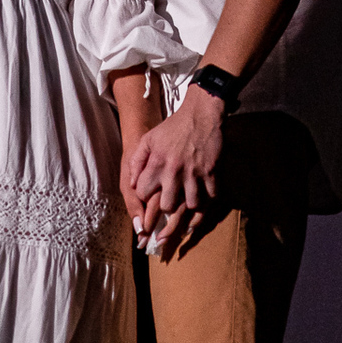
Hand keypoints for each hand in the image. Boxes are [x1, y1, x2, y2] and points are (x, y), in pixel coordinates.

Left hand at [129, 84, 225, 258]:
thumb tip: (131, 183)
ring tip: (179, 229)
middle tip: (160, 224)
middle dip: (163, 214)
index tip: (143, 208)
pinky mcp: (211, 173)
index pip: (142, 194)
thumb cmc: (172, 127)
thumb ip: (137, 161)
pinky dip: (204, 212)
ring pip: (189, 207)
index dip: (141, 202)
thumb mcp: (148, 139)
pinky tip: (197, 221)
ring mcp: (194, 173)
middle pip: (165, 206)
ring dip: (185, 216)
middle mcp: (174, 171)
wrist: (200, 113)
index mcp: (156, 163)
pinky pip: (209, 199)